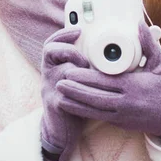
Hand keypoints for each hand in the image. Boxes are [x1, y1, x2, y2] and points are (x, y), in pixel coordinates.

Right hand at [41, 28, 88, 160]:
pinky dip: (78, 91)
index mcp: (55, 65)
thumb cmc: (77, 100)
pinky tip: (90, 92)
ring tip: (86, 73)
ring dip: (73, 69)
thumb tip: (111, 48)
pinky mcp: (55, 104)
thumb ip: (88, 63)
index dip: (63, 34)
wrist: (63, 130)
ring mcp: (50, 88)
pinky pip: (63, 94)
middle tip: (84, 60)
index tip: (78, 30)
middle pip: (49, 51)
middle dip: (69, 50)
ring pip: (57, 71)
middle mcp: (49, 74)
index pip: (53, 42)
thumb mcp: (79, 78)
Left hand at [56, 22, 160, 136]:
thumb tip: (139, 24)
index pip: (105, 82)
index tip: (71, 71)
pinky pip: (98, 117)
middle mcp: (126, 102)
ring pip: (94, 110)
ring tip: (58, 95)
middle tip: (58, 81)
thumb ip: (149, 45)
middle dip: (75, 91)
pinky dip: (83, 112)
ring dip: (75, 103)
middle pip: (95, 97)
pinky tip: (71, 106)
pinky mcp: (119, 122)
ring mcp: (122, 115)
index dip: (86, 78)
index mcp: (134, 86)